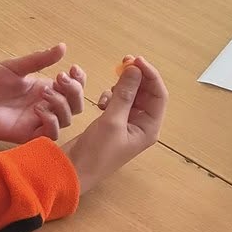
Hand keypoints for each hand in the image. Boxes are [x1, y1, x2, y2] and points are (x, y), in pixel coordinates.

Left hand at [0, 44, 85, 143]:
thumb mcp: (16, 67)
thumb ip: (40, 59)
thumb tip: (63, 46)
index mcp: (46, 89)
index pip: (74, 89)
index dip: (80, 80)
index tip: (72, 68)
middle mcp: (46, 106)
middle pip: (76, 106)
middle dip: (74, 92)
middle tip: (59, 78)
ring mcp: (38, 121)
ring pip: (67, 120)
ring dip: (61, 105)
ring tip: (43, 94)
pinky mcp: (28, 134)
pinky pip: (51, 134)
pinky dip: (51, 121)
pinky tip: (38, 109)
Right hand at [68, 55, 166, 191]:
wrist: (73, 172)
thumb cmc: (96, 152)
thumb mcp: (112, 121)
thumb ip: (125, 94)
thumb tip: (135, 69)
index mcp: (149, 128)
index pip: (159, 95)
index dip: (150, 75)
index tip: (136, 60)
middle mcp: (142, 125)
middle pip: (146, 93)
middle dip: (136, 78)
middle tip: (123, 62)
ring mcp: (127, 124)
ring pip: (131, 96)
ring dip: (121, 87)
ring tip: (108, 91)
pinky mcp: (112, 123)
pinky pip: (117, 102)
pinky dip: (110, 97)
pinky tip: (100, 102)